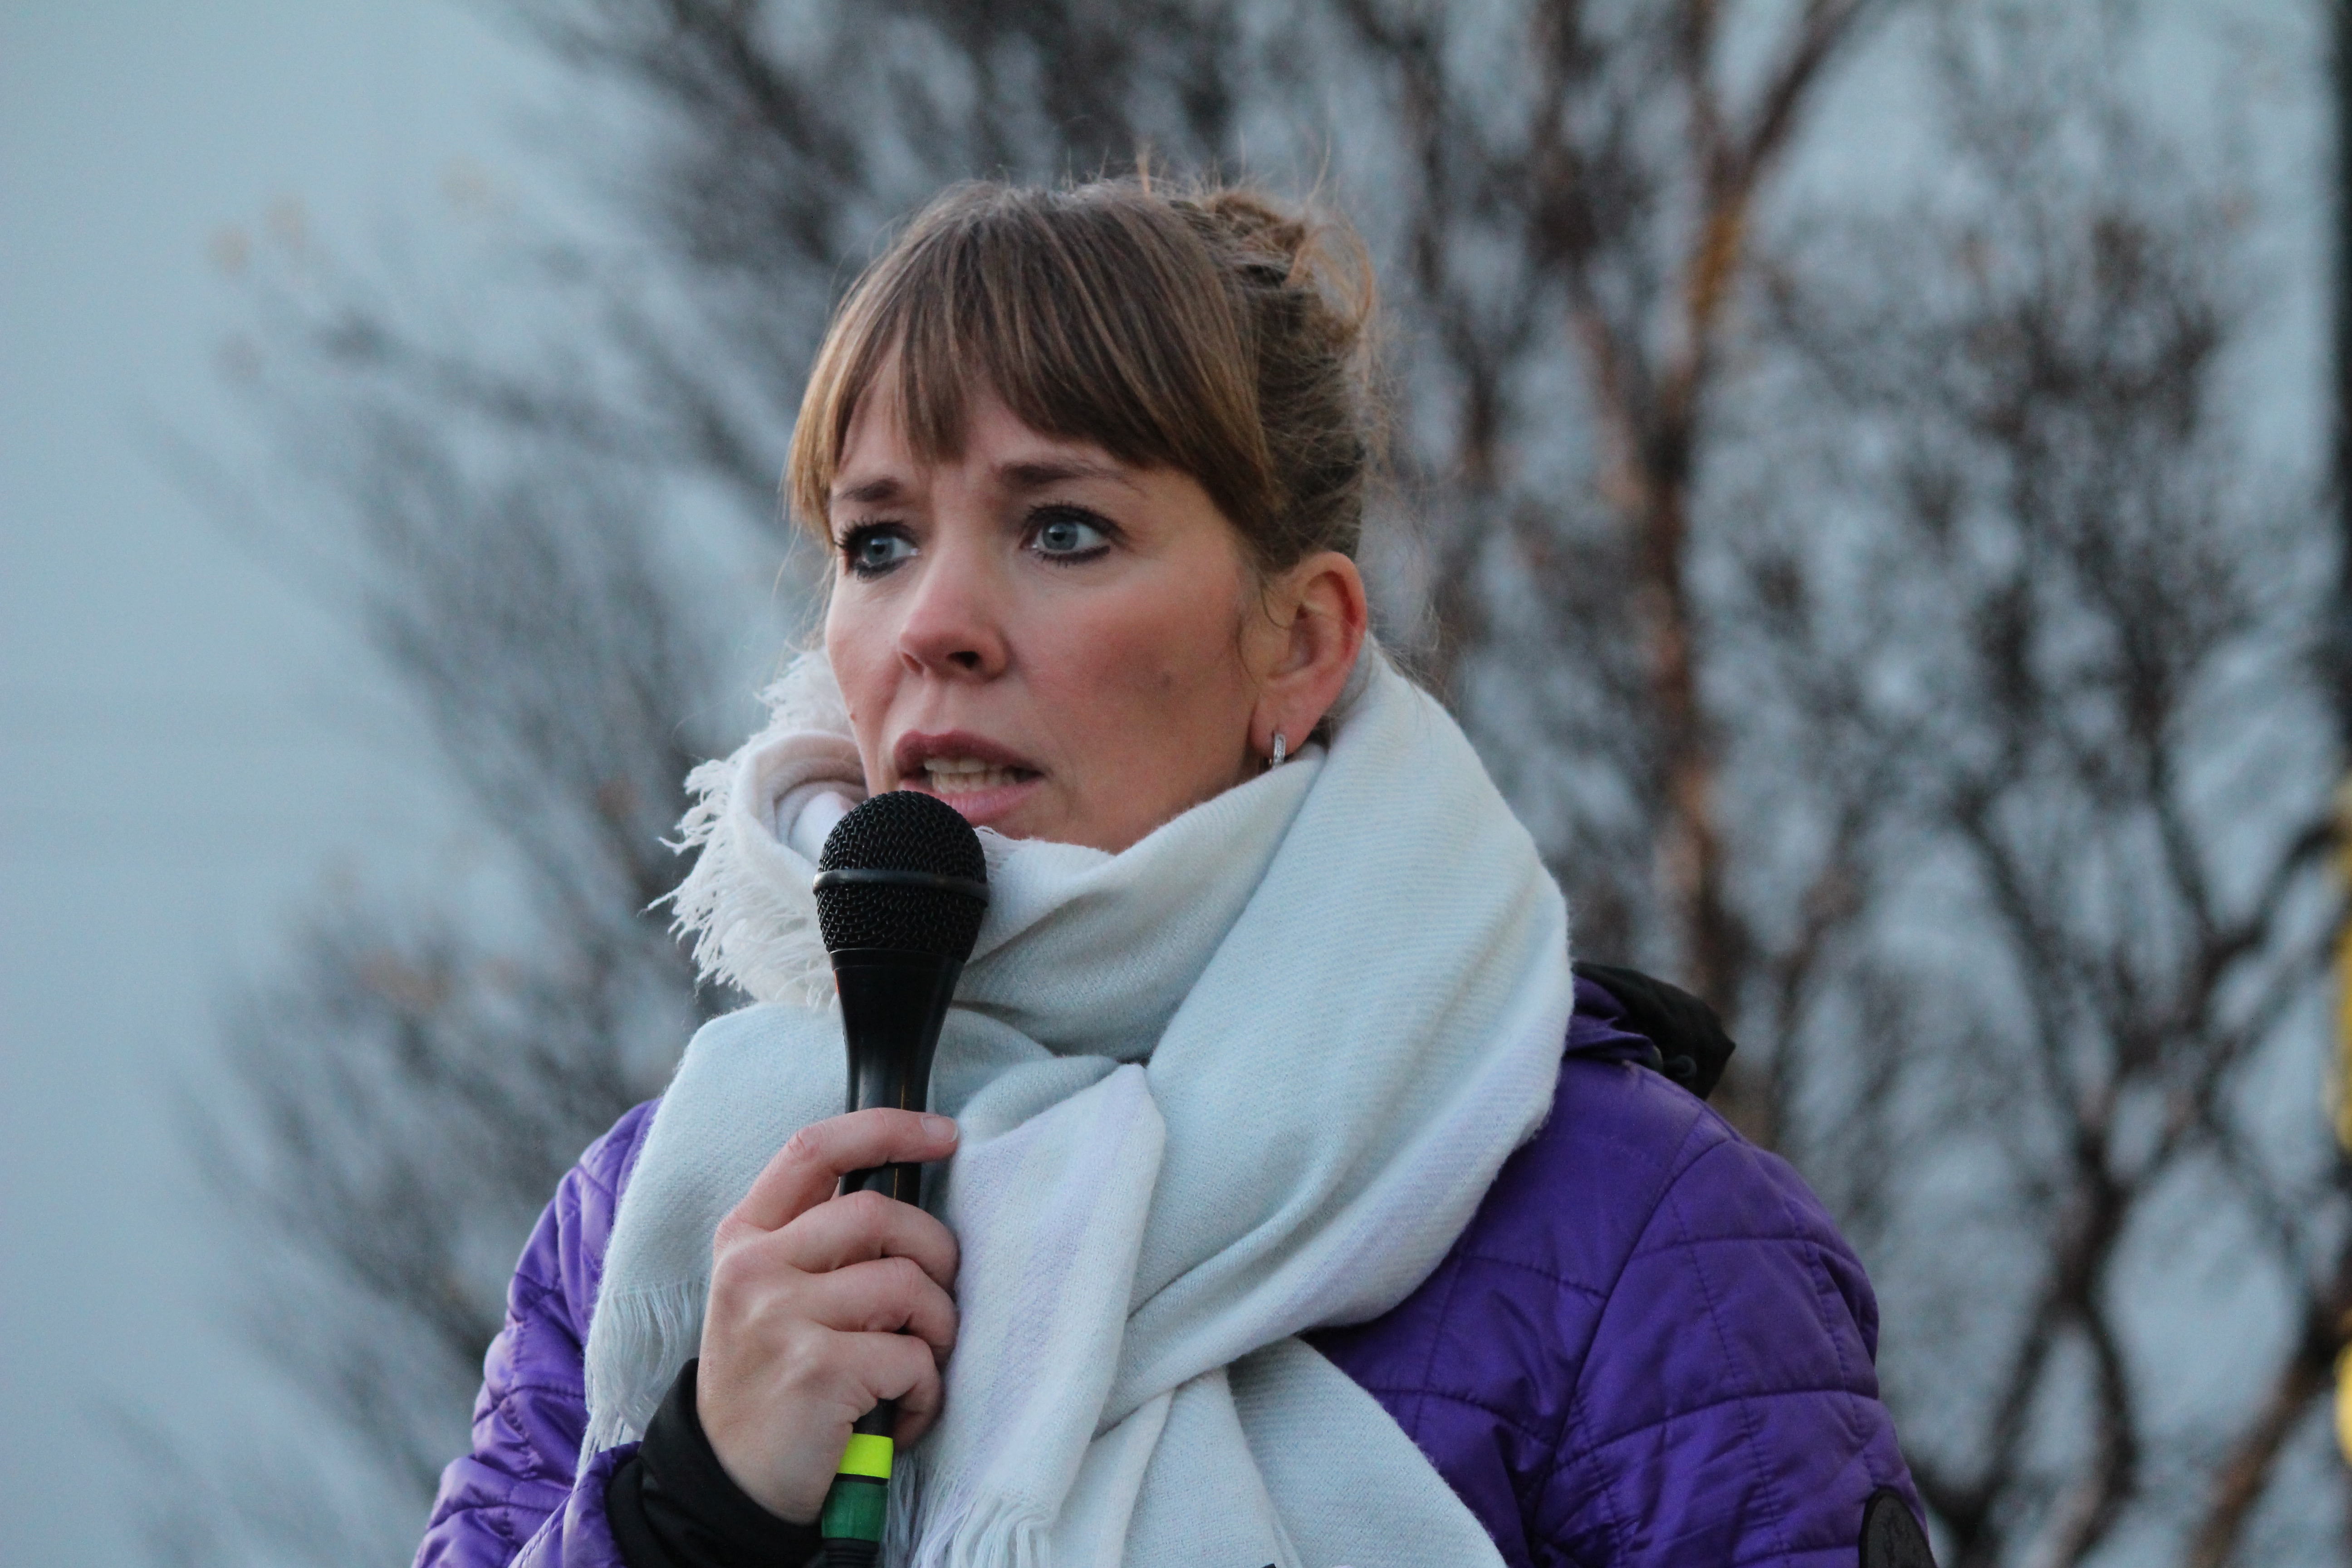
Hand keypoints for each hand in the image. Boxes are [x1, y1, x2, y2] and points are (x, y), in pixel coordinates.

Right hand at [696, 1108, 960, 1521]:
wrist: (731, 1482)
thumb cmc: (773, 1380)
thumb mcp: (770, 1294)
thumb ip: (818, 1242)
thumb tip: (909, 1197)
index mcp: (746, 1238)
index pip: (815, 1149)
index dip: (887, 1129)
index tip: (944, 1133)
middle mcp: (754, 1269)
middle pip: (879, 1213)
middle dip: (935, 1252)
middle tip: (936, 1301)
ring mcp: (781, 1318)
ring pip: (908, 1286)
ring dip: (937, 1330)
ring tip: (920, 1366)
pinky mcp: (817, 1371)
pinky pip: (913, 1357)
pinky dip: (927, 1390)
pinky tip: (904, 1414)